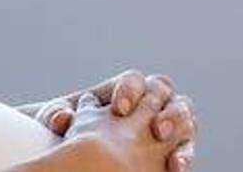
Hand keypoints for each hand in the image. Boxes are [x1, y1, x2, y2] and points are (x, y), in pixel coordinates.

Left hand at [18, 70, 197, 170]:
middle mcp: (148, 102)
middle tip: (155, 130)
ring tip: (173, 154)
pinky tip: (176, 169)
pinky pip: (185, 148)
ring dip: (181, 132)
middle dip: (164, 109)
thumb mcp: (56, 122)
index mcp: (122, 90)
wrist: (80, 158)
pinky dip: (184, 156)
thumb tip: (61, 117)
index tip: (120, 110)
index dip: (130, 91)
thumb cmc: (66, 134)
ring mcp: (165, 125)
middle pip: (166, 93)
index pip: (135, 80)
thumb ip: (57, 115)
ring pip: (184, 119)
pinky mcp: (172, 149)